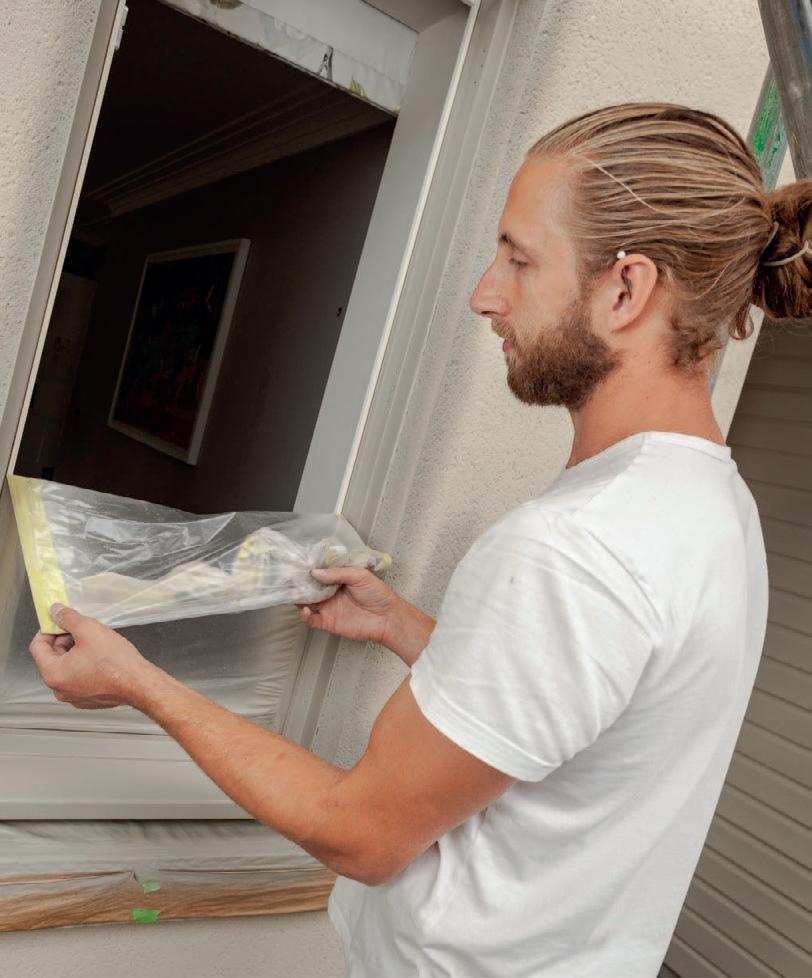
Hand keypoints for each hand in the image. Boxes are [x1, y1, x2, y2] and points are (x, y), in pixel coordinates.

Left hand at [28, 603, 157, 709]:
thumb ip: (68, 618)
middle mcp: (60, 689)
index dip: (48, 629)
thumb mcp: (89, 629)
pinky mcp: (89, 699)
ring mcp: (74, 697)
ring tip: (95, 643)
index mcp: (53, 674)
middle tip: (82, 630)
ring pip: (67, 668)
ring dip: (76, 653)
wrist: (139, 683)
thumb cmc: (116, 662)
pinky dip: (86, 666)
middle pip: (52, 657)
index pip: (37, 646)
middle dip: (65, 640)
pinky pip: (80, 678)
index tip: (60, 621)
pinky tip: (101, 658)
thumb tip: (57, 612)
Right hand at [297, 566, 398, 644]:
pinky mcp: (328, 622)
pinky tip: (305, 609)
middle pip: (308, 587)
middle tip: (287, 579)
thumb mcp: (359, 575)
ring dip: (298, 598)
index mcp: (337, 579)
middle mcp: (330, 593)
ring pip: (306, 602)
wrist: (387, 618)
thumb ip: (337, 573)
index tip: (296, 566)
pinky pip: (311, 620)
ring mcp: (328, 607)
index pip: (318, 573)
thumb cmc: (378, 594)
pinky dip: (304, 616)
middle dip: (298, 583)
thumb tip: (315, 572)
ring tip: (293, 593)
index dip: (307, 570)